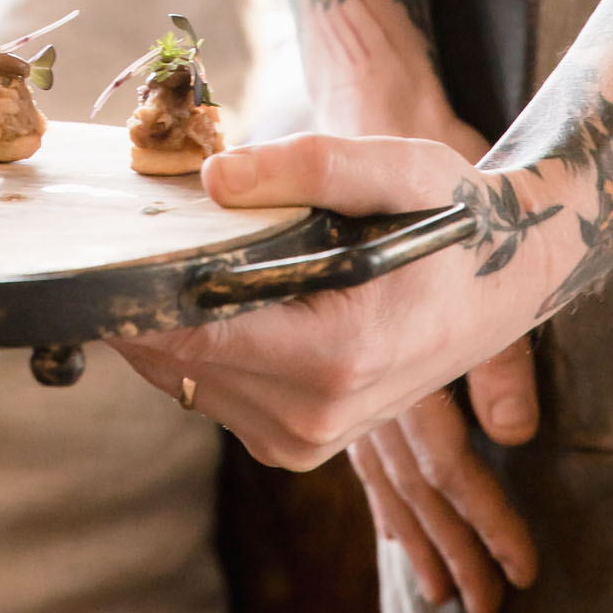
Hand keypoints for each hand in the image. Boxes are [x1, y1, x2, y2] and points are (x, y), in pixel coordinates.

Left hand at [109, 129, 564, 612]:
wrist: (502, 284)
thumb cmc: (452, 219)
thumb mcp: (397, 169)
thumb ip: (308, 167)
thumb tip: (213, 180)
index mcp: (333, 354)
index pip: (192, 334)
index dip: (138, 289)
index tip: (109, 242)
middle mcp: (314, 416)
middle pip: (175, 361)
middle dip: (144, 299)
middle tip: (137, 236)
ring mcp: (305, 441)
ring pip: (184, 383)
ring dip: (168, 324)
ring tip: (186, 259)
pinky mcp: (296, 445)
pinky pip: (211, 396)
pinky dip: (198, 349)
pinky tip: (216, 299)